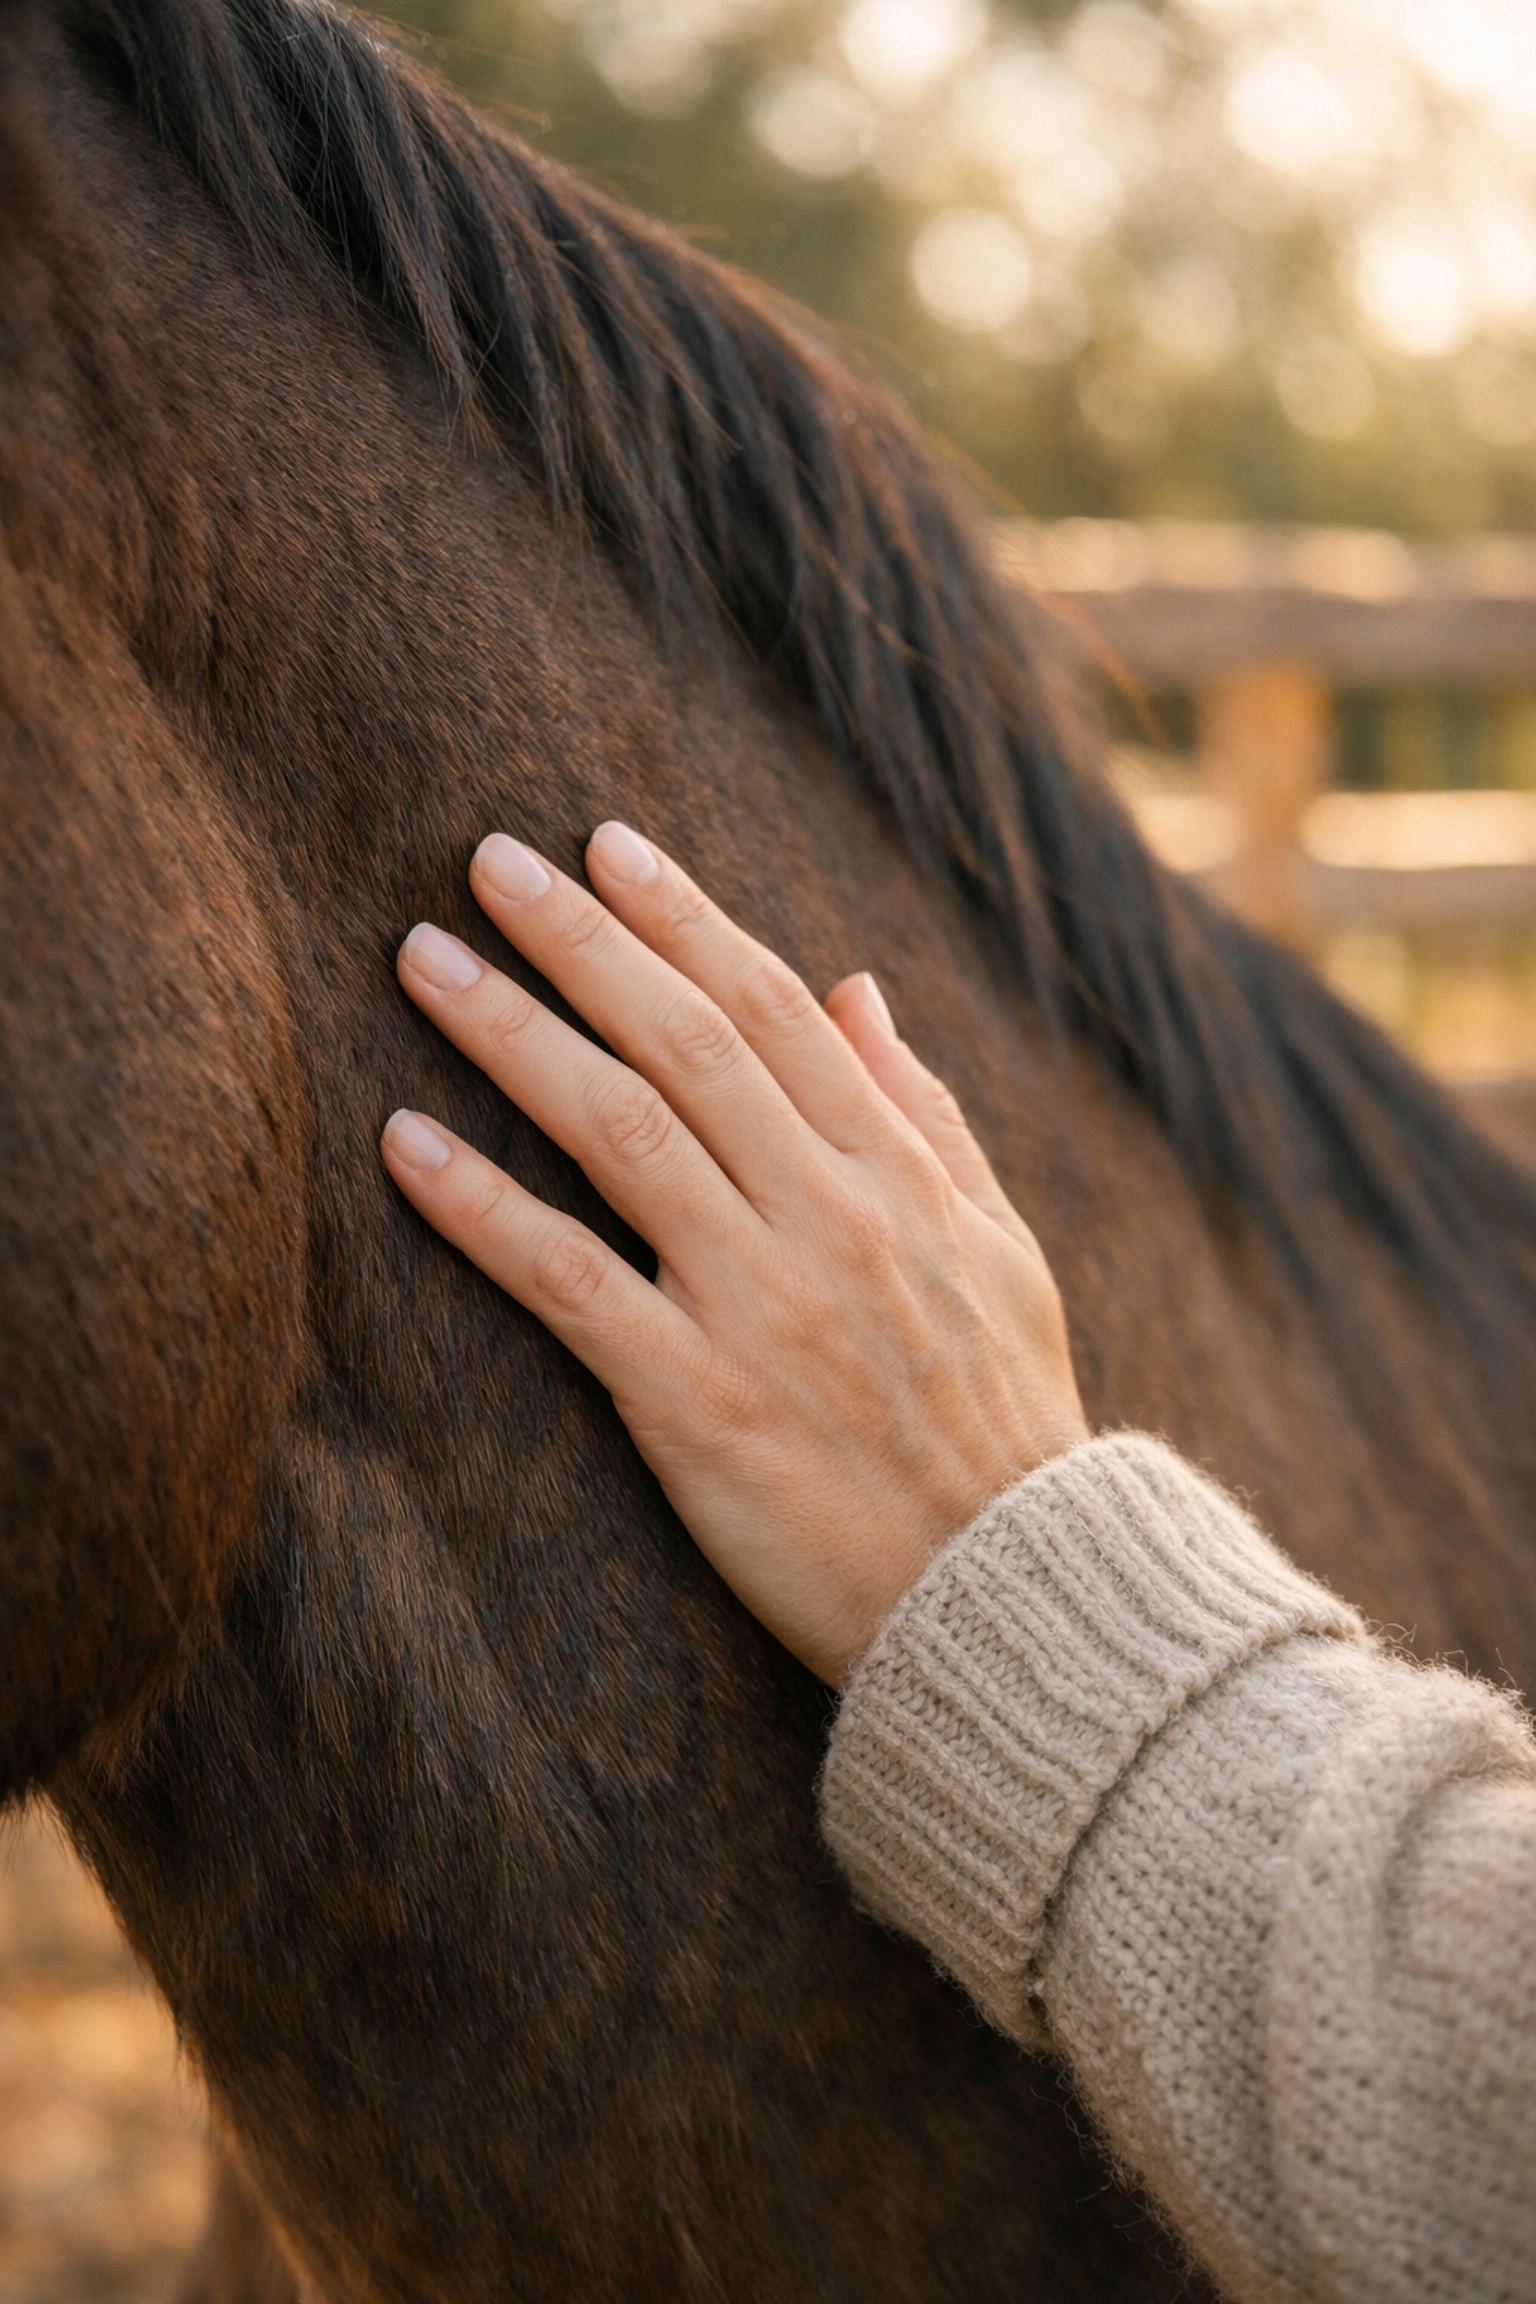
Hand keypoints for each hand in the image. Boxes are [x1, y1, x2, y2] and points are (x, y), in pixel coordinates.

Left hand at [381, 825, 1087, 1683]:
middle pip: (684, 1042)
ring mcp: (759, 1305)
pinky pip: (570, 1285)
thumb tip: (857, 987)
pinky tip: (406, 1144)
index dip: (684, 917)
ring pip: (618, 1133)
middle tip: (488, 861)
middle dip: (581, 940)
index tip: (606, 846)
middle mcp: (827, 1216)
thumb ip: (926, 1115)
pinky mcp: (697, 1403)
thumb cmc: (1003, 1419)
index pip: (774, 1009)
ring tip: (423, 959)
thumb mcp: (1000, 1248)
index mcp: (898, 1174)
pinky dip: (483, 1209)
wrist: (1012, 1594)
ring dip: (512, 1035)